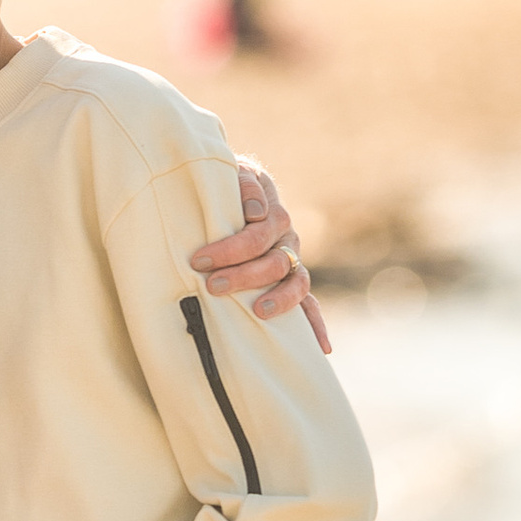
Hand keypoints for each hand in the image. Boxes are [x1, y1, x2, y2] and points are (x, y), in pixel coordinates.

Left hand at [192, 160, 332, 354]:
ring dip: (280, 299)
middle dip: (243, 275)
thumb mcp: (231, 172)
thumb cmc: (225, 185)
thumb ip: (244, 183)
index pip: (260, 232)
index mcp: (273, 212)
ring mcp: (292, 262)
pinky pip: (310, 304)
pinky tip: (321, 348)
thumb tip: (256, 213)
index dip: (232, 248)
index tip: (199, 259)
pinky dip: (316, 325)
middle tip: (212, 285)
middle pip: (275, 261)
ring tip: (259, 312)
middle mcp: (287, 238)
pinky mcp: (291, 282)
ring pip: (296, 282)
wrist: (229, 189)